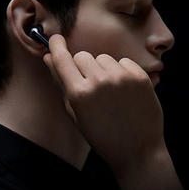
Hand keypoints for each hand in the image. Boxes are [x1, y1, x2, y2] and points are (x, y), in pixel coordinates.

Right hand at [43, 34, 164, 176]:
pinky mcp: (140, 77)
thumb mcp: (76, 114)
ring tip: (110, 93)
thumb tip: (48, 57)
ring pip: (103, 58)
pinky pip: (123, 62)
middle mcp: (100, 82)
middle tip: (90, 86)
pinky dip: (122, 72)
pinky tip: (125, 92)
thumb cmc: (102, 135)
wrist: (137, 151)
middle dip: (82, 67)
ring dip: (103, 70)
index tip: (55, 38)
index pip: (62, 59)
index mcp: (79, 94)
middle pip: (82, 57)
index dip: (56, 46)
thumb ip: (61, 84)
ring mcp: (122, 78)